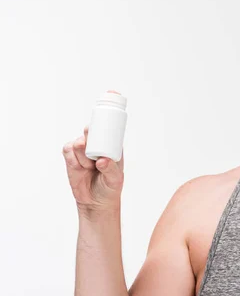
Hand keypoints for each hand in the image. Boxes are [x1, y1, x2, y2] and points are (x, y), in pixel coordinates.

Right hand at [63, 92, 124, 214]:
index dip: (109, 110)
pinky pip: (68, 151)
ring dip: (83, 154)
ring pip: (78, 143)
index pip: (110, 125)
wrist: (96, 202)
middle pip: (91, 129)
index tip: (111, 93)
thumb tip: (102, 160)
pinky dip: (73, 158)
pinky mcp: (71, 158)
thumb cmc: (110, 188)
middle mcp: (97, 144)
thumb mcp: (115, 179)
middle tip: (89, 135)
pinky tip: (80, 166)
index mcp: (112, 145)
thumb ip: (111, 169)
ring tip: (90, 166)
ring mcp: (83, 151)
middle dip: (90, 131)